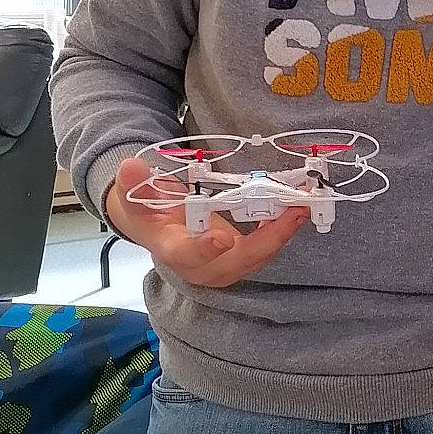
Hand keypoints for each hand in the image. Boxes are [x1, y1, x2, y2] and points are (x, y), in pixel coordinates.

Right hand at [104, 155, 306, 288]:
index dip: (204, 249)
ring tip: (302, 208)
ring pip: (254, 257)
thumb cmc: (147, 213)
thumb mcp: (134, 198)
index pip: (187, 255)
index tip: (221, 237)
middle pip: (235, 262)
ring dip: (281, 235)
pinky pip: (262, 249)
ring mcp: (222, 265)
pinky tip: (296, 209)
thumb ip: (135, 185)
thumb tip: (130, 168)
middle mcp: (200, 265)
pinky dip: (281, 231)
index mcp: (172, 250)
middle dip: (266, 241)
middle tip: (291, 214)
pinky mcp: (238, 258)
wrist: (157, 228)